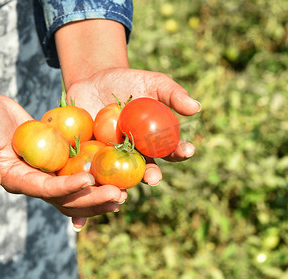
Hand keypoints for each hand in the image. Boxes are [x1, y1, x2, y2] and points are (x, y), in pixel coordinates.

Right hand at [0, 95, 126, 224]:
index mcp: (19, 181)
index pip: (47, 190)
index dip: (68, 188)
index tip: (89, 181)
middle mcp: (37, 182)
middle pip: (69, 198)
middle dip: (94, 199)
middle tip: (120, 195)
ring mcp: (49, 174)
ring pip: (78, 191)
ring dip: (100, 194)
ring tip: (126, 193)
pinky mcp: (58, 162)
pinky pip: (80, 171)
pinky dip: (98, 176)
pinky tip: (119, 173)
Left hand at [66, 67, 201, 177]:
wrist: (93, 79)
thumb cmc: (128, 82)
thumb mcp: (152, 82)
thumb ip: (173, 94)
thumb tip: (196, 107)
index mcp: (155, 141)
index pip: (171, 149)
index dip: (180, 152)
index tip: (187, 150)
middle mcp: (136, 154)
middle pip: (146, 169)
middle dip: (152, 176)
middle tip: (154, 178)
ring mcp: (113, 157)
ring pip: (120, 176)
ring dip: (123, 185)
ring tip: (124, 189)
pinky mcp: (90, 157)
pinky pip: (93, 168)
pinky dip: (93, 175)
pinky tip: (94, 179)